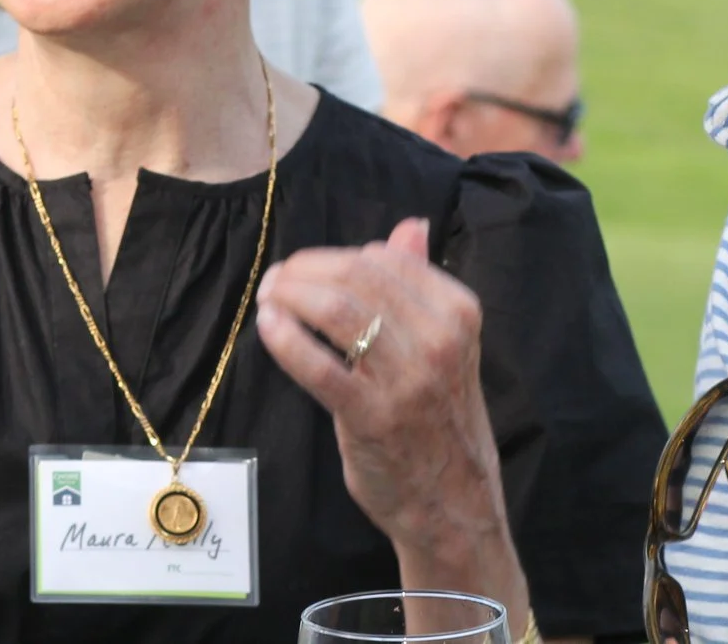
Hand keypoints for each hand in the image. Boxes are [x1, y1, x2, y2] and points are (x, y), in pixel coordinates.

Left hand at [255, 219, 528, 621]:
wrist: (454, 499)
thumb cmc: (439, 416)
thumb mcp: (446, 344)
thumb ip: (423, 284)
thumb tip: (410, 227)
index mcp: (458, 312)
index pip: (384, 259)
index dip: (332, 257)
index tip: (305, 268)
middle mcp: (439, 340)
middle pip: (356, 277)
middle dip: (304, 270)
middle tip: (275, 279)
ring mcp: (408, 379)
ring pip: (336, 311)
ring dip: (290, 295)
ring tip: (268, 299)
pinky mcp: (372, 416)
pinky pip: (319, 365)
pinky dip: (286, 338)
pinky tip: (268, 327)